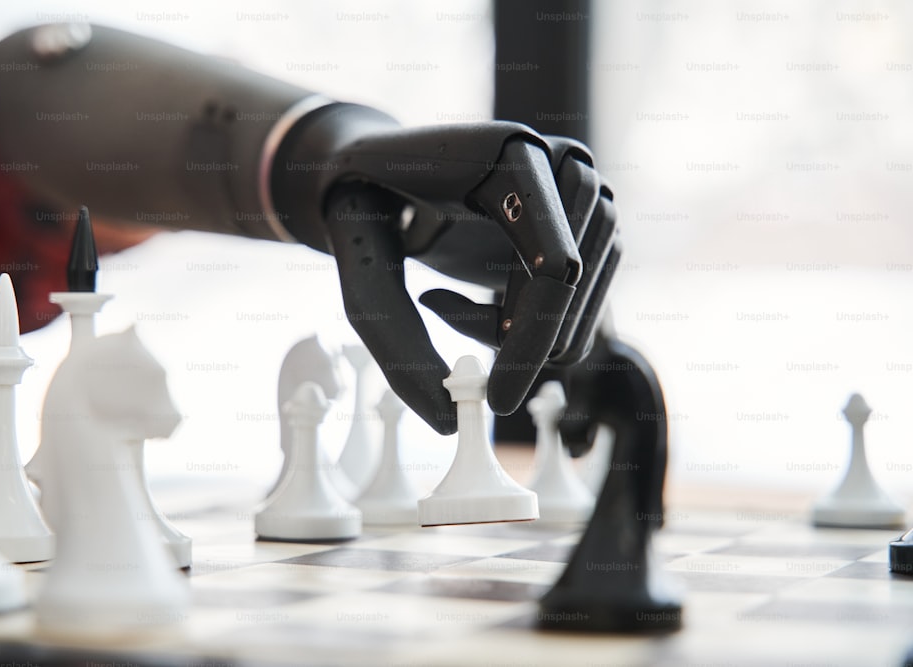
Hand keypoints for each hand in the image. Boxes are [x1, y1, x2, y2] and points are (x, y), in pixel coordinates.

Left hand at [314, 123, 619, 433]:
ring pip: (580, 313)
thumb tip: (446, 419)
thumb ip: (391, 337)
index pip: (554, 265)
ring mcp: (591, 196)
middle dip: (510, 334)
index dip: (530, 340)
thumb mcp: (359, 259)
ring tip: (445, 301)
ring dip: (512, 334)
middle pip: (572, 293)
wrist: (385, 168)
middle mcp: (568, 165)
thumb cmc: (367, 205)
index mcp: (514, 154)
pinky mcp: (594, 232)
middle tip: (437, 311)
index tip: (494, 401)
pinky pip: (579, 314)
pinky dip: (525, 331)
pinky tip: (474, 300)